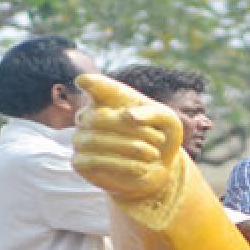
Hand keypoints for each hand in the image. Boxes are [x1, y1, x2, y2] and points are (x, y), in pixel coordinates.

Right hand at [72, 74, 183, 199]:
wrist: (161, 168)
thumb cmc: (161, 138)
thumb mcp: (167, 122)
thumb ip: (152, 113)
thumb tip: (128, 115)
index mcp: (108, 98)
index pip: (94, 85)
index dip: (90, 83)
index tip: (84, 82)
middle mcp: (89, 116)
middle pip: (97, 117)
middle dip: (132, 130)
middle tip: (160, 139)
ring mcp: (81, 139)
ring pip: (94, 140)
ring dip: (130, 147)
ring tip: (154, 154)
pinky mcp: (81, 163)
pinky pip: (93, 161)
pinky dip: (121, 164)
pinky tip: (142, 167)